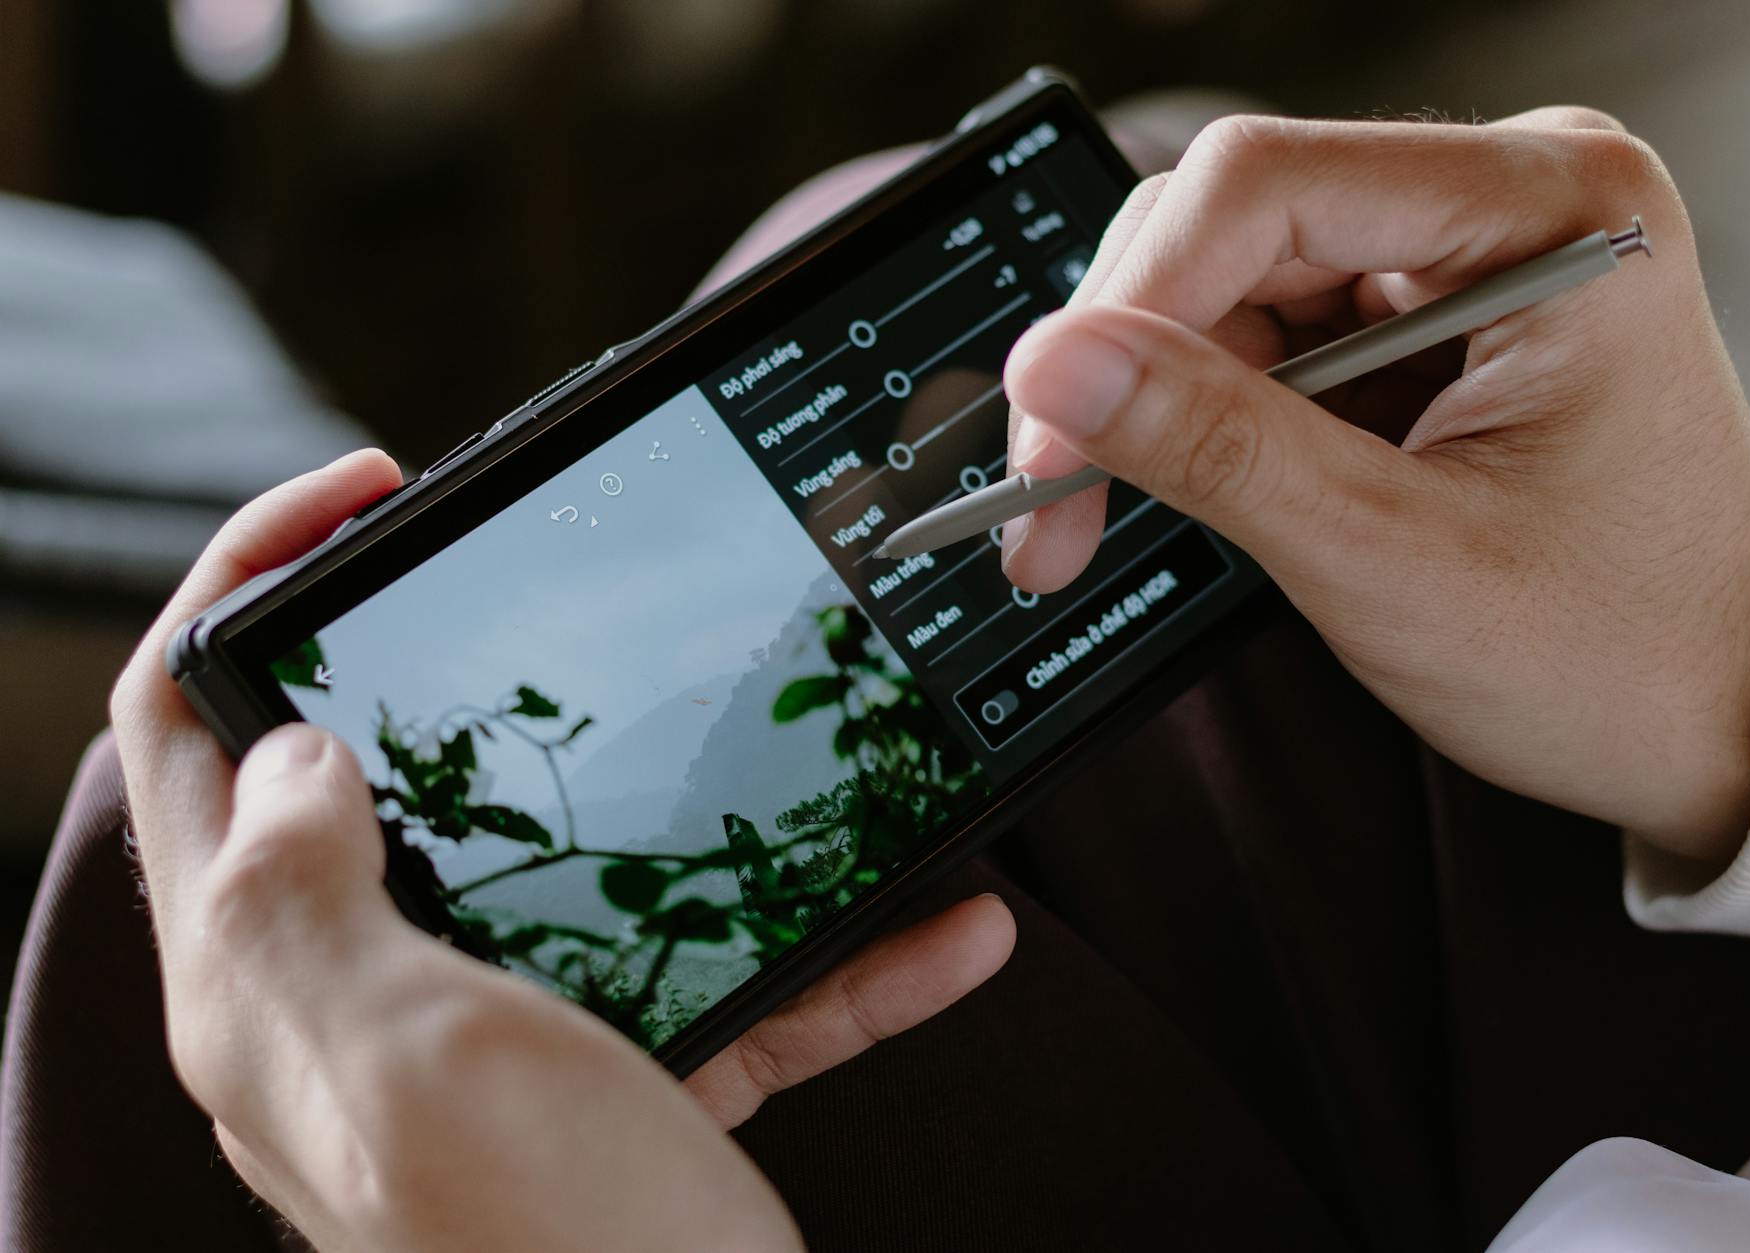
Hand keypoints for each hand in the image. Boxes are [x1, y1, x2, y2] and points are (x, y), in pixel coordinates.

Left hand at [111, 451, 1015, 1252]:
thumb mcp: (413, 1064)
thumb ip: (310, 900)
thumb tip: (292, 754)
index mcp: (281, 990)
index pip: (201, 734)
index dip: (258, 579)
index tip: (373, 491)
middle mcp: (380, 1017)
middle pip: (402, 780)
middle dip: (496, 666)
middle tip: (592, 592)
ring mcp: (516, 1059)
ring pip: (599, 873)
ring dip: (719, 815)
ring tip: (820, 751)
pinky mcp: (638, 1104)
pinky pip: (740, 989)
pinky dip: (841, 954)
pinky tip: (948, 926)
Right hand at [1000, 109, 1749, 860]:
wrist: (1713, 717)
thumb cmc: (1615, 651)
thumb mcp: (1391, 558)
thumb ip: (1213, 447)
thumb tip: (1052, 368)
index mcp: (1552, 210)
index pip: (1265, 183)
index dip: (1128, 304)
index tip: (1048, 432)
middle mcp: (1509, 197)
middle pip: (1232, 223)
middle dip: (1124, 364)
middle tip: (1049, 500)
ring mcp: (1466, 253)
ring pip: (1229, 280)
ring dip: (1146, 397)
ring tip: (1088, 514)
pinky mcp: (1427, 315)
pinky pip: (1268, 331)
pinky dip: (1199, 414)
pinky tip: (1165, 483)